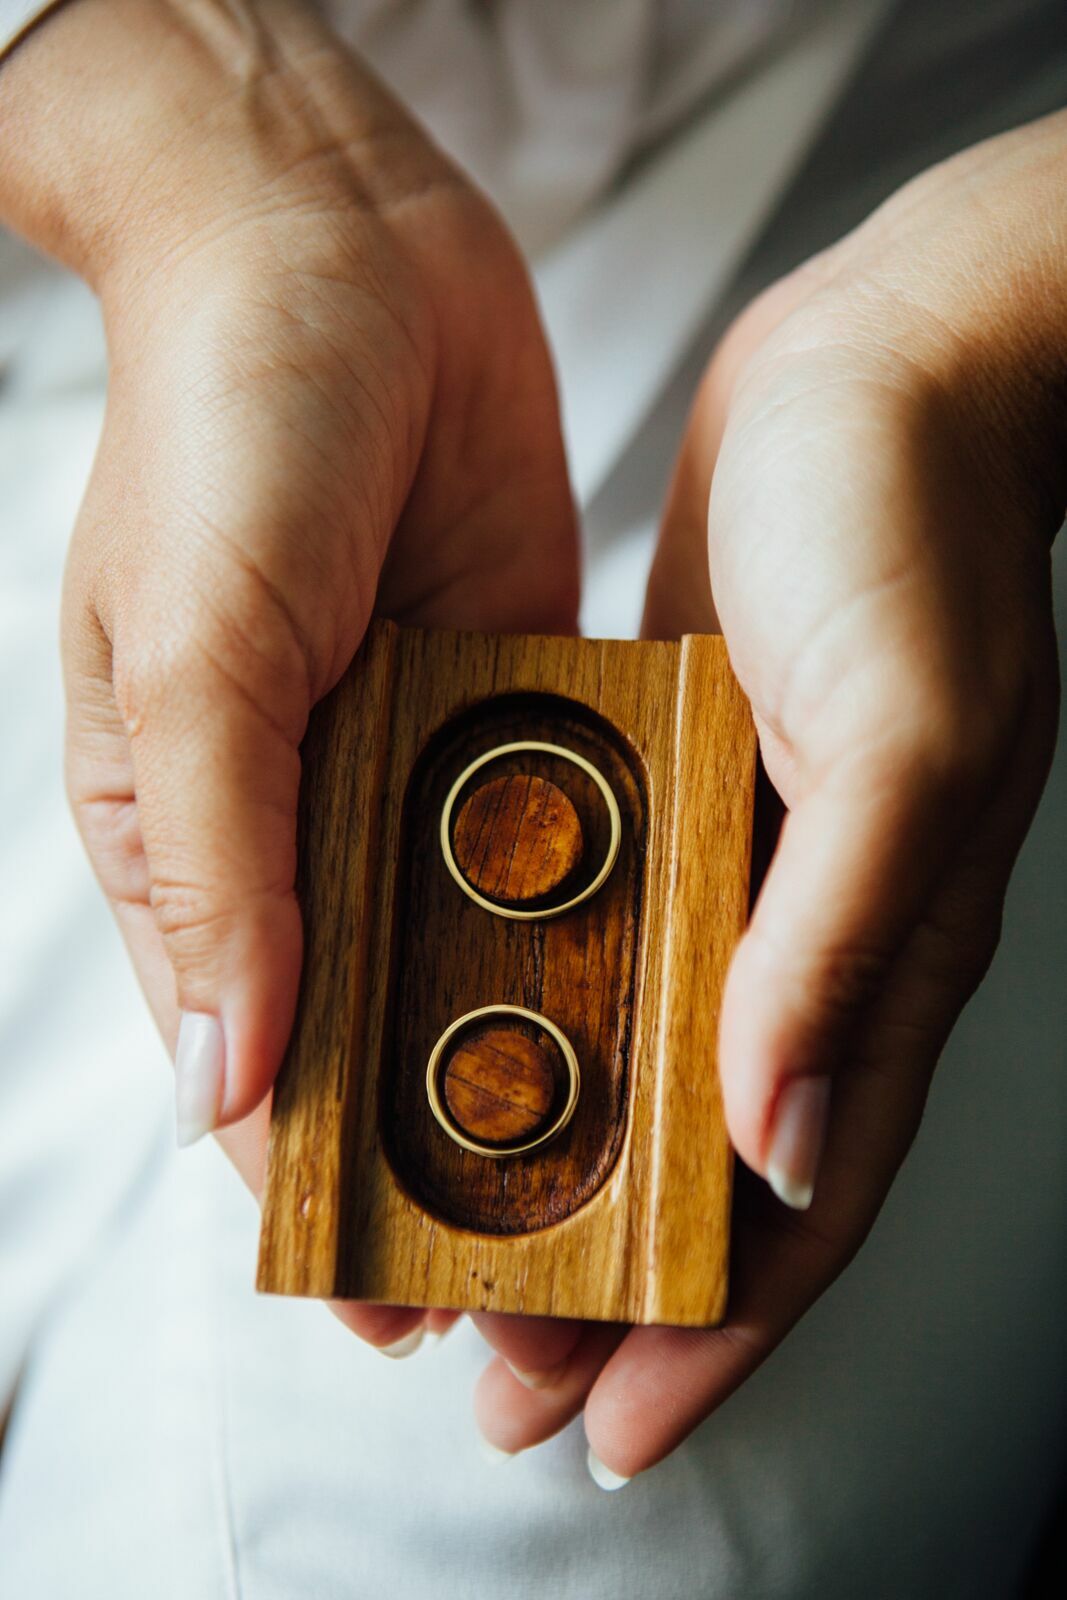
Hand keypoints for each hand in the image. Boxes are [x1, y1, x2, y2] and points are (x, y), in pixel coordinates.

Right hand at [4, 2, 575, 1344]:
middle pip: (368, 1024)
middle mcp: (299, 816)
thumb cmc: (222, 429)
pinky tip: (650, 992)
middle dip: (434, 1145)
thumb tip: (228, 1078)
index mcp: (190, 827)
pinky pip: (550, 835)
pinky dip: (587, 912)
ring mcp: (408, 763)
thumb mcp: (194, 650)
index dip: (308, 1179)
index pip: (245, 1049)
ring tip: (608, 1169)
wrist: (341, 248)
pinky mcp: (504, 702)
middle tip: (524, 1266)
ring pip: (469, 947)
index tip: (385, 1294)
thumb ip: (217, 868)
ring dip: (525, 1047)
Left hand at [472, 112, 1063, 1474]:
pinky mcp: (676, 792)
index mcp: (884, 945)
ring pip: (650, 1068)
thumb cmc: (909, 526)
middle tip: (500, 1376)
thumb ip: (847, 942)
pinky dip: (550, 1023)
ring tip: (462, 1251)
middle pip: (711, 1162)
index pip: (802, 1193)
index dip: (718, 1327)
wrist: (882, 368)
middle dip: (616, 1284)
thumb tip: (783, 1139)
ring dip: (568, 1170)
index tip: (612, 1426)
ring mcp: (741, 866)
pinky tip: (469, 1056)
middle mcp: (811, 932)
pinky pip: (614, 945)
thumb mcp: (899, 732)